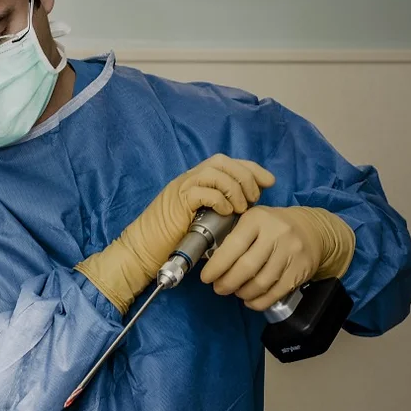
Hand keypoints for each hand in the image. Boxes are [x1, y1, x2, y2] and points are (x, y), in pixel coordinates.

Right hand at [76, 154, 275, 314]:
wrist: (142, 249)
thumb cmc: (169, 240)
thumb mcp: (199, 219)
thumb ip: (216, 208)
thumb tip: (244, 209)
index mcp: (194, 180)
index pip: (227, 162)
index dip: (250, 168)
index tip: (269, 181)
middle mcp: (188, 178)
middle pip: (223, 161)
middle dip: (246, 175)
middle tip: (256, 196)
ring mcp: (182, 187)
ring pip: (215, 172)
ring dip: (235, 187)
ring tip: (242, 207)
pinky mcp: (178, 201)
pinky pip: (203, 190)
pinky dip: (220, 199)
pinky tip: (226, 212)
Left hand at [200, 206, 355, 310]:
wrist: (311, 229)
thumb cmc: (272, 226)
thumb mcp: (251, 220)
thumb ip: (232, 237)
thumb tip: (208, 261)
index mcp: (257, 219)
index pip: (233, 246)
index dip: (217, 266)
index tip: (206, 277)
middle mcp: (276, 234)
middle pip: (246, 267)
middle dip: (227, 283)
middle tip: (219, 288)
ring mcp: (290, 252)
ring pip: (261, 283)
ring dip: (242, 293)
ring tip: (235, 291)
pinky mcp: (301, 270)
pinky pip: (276, 293)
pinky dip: (259, 301)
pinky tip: (250, 299)